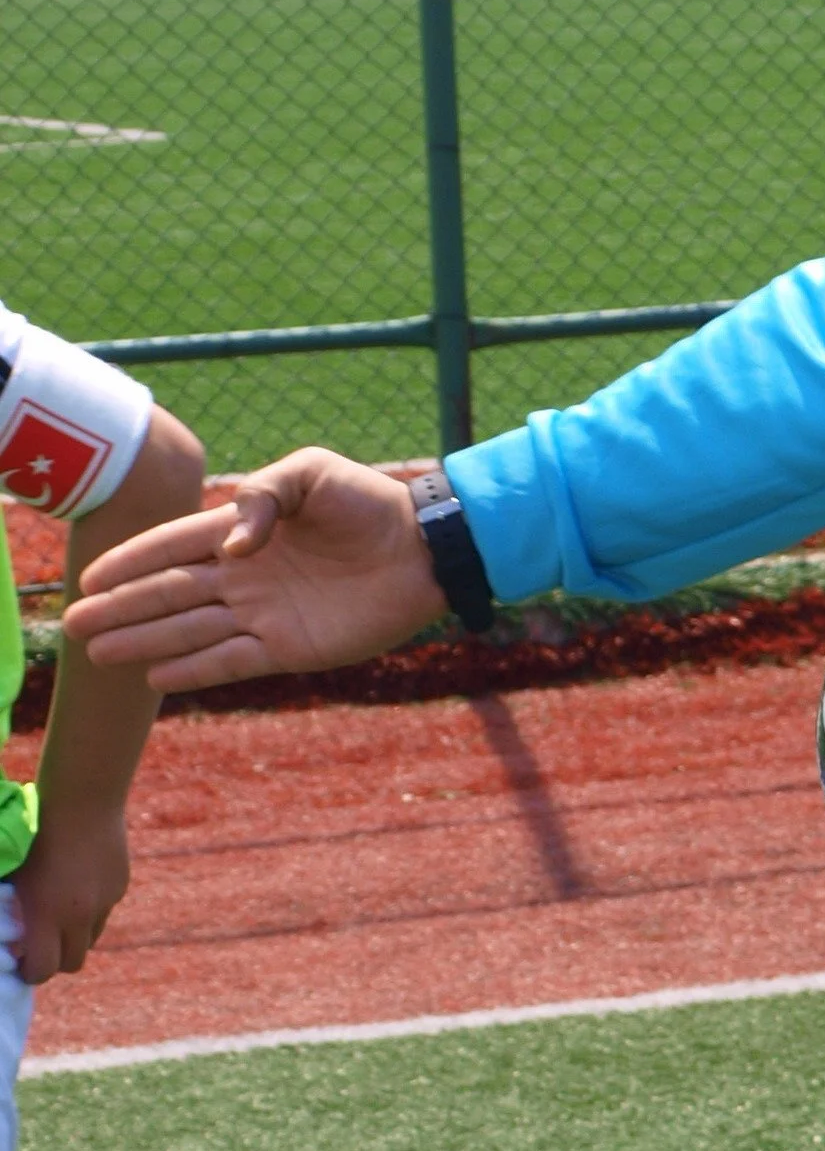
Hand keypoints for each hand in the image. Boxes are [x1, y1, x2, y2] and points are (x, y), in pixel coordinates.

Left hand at [12, 806, 128, 980]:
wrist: (81, 800)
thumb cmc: (33, 832)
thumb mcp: (14, 875)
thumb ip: (11, 907)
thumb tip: (9, 931)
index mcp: (46, 915)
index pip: (44, 970)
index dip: (30, 973)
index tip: (20, 964)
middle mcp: (79, 916)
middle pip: (72, 963)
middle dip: (55, 960)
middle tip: (39, 944)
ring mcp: (104, 902)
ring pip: (90, 938)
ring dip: (75, 935)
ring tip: (60, 911)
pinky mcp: (119, 886)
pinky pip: (104, 910)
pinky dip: (91, 907)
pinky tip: (79, 880)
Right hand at [63, 449, 447, 692]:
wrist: (425, 547)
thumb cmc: (368, 501)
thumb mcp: (311, 474)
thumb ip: (264, 497)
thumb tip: (231, 548)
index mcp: (243, 531)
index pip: (173, 548)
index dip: (131, 563)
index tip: (90, 578)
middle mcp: (244, 576)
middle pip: (170, 595)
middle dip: (122, 609)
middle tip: (74, 626)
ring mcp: (264, 614)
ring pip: (190, 631)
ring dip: (145, 642)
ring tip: (100, 654)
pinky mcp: (290, 647)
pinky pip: (231, 661)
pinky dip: (195, 670)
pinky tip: (156, 677)